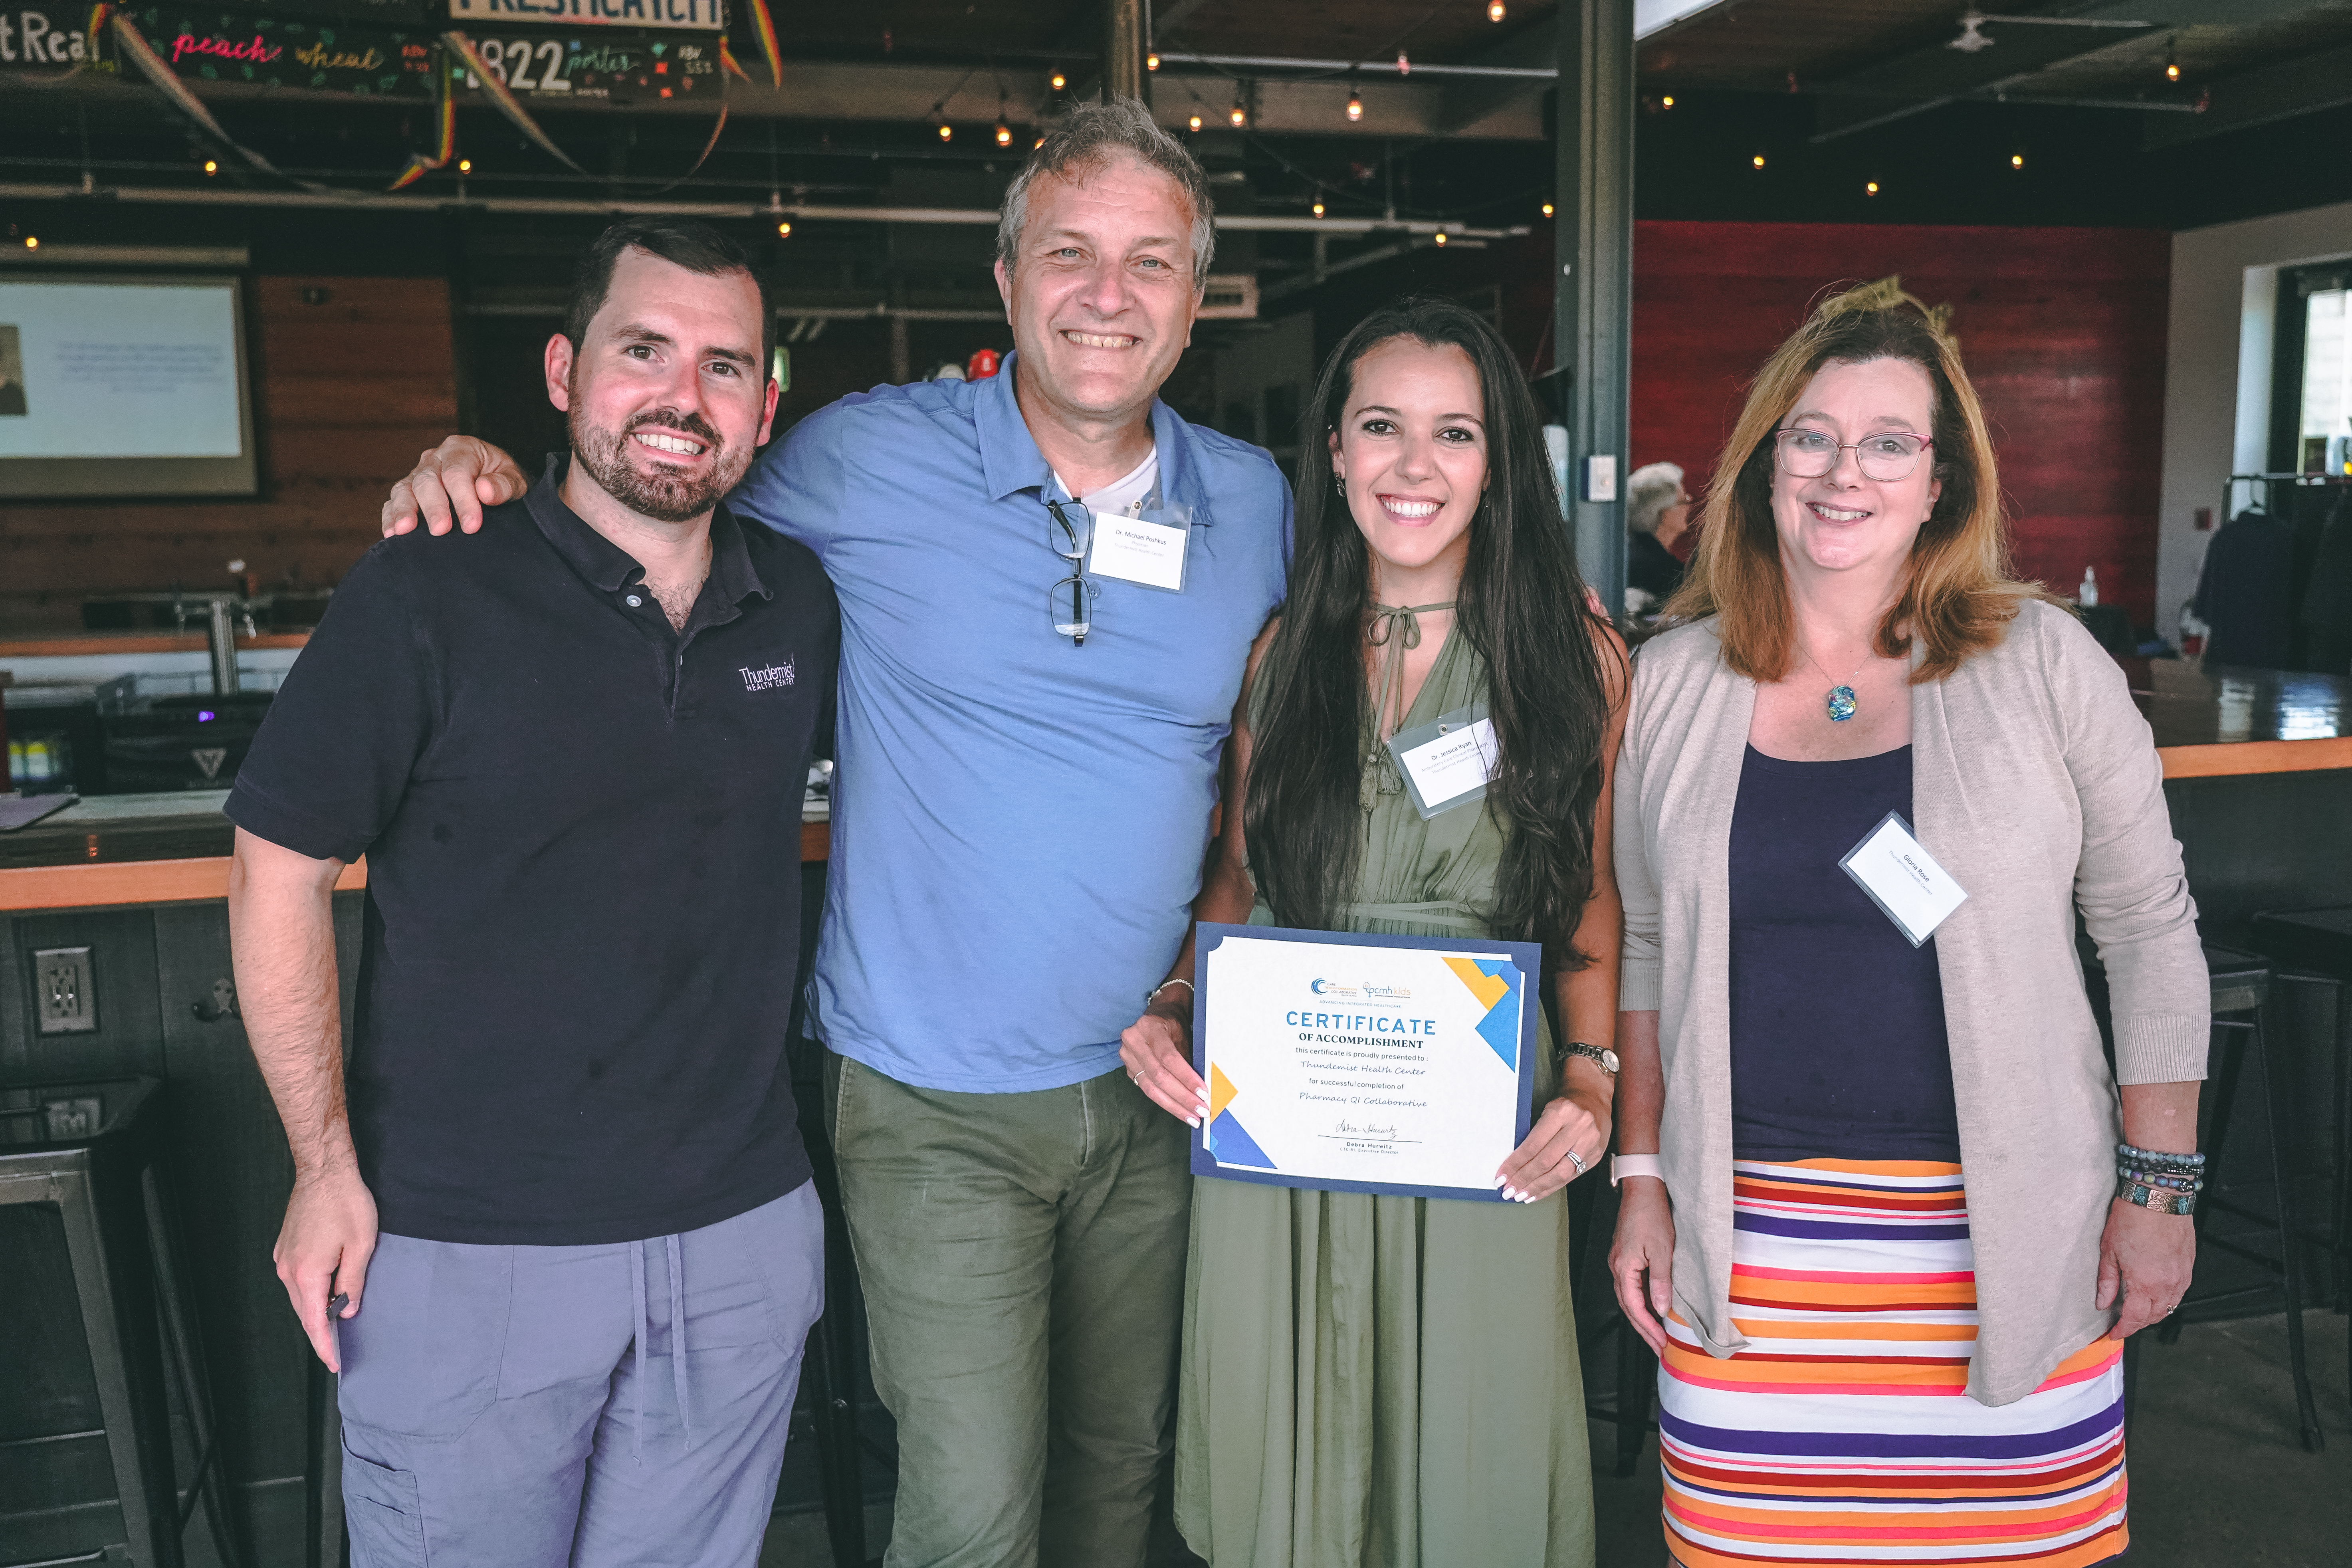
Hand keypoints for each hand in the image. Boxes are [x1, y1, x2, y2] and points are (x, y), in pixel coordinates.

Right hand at [273, 1163, 378, 1370]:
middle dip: (321, 1333)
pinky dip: (311, 1292)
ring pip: (300, 1296)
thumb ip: (353, 1282)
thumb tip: (347, 1310)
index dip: (325, 1345)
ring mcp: (283, 1259)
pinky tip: (327, 1294)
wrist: (324, 1171)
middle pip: (304, 1312)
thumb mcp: (361, 1245)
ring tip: (337, 1323)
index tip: (334, 1364)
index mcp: (307, 1273)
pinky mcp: (285, 1249)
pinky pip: (297, 1280)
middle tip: (338, 1351)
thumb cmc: (346, 1204)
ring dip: (317, 1310)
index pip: (314, 1322)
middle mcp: (288, 1270)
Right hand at [382, 435, 526, 536]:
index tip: (472, 525)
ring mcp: (418, 474)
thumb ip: (504, 485)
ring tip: (403, 532)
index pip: (457, 473)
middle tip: (440, 531)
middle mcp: (435, 458)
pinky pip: (393, 501)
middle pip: (427, 480)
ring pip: (404, 488)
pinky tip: (391, 534)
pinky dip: (391, 516)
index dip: (463, 500)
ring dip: (403, 510)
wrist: (494, 481)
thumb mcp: (515, 480)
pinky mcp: (408, 491)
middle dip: (433, 507)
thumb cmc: (504, 481)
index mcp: (461, 449)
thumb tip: (485, 491)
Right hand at [1119, 998, 1205, 1126]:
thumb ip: (1189, 1057)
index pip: (1169, 1057)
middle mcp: (1133, 1041)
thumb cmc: (1174, 1024)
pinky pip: (1147, 1089)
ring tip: (1192, 1117)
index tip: (1203, 1093)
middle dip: (1182, 1097)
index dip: (1186, 1077)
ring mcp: (1127, 1056)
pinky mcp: (1128, 1068)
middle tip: (1200, 1111)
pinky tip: (1179, 1110)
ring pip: (1150, 1088)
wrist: (1157, 1015)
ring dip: (1174, 1105)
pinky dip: (1165, 1101)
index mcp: (1150, 1027)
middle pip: (1159, 1076)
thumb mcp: (1184, 1033)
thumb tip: (1202, 1088)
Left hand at [1495, 1087, 1608, 1202]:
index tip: (1502, 1175)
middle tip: (1509, 1190)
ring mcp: (1589, 1143)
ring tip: (1522, 1195)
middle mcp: (1577, 1128)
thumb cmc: (1565, 1105)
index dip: (1515, 1164)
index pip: (1533, 1145)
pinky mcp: (1595, 1155)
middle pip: (1546, 1161)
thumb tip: (1514, 1163)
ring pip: (1560, 1173)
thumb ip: (1535, 1135)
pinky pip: (1570, 1177)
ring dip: (1538, 1187)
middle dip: (1524, 1179)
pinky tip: (1538, 1193)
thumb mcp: (1547, 1111)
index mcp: (1560, 1113)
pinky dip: (1552, 1187)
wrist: (1593, 1098)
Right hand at [1609, 1178, 1675, 1354]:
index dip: (1648, 1327)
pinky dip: (1640, 1303)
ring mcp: (1619, 1261)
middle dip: (1643, 1329)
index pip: (1634, 1307)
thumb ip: (1661, 1281)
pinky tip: (1651, 1308)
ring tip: (1656, 1335)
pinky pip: (1630, 1287)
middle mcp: (1616, 1267)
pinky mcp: (1624, 1256)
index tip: (1661, 1344)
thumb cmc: (1652, 1215)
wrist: (1642, 1189)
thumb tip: (1662, 1309)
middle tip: (1658, 1348)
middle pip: (1628, 1307)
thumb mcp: (1662, 1250)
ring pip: (1628, 1298)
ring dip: (1641, 1318)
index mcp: (1623, 1267)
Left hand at [2096, 1196, 2194, 1339]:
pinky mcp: (2189, 1266)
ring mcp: (2182, 1276)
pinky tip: (2155, 1293)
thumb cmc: (2132, 1218)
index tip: (2114, 1333)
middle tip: (2123, 1322)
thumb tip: (2102, 1302)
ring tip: (2138, 1310)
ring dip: (2154, 1313)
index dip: (2123, 1329)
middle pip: (2154, 1316)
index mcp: (2145, 1283)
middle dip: (2138, 1323)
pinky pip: (2180, 1293)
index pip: (2135, 1318)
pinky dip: (2167, 1299)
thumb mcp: (2109, 1250)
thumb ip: (2107, 1281)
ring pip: (2169, 1307)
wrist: (2158, 1197)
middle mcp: (2167, 1284)